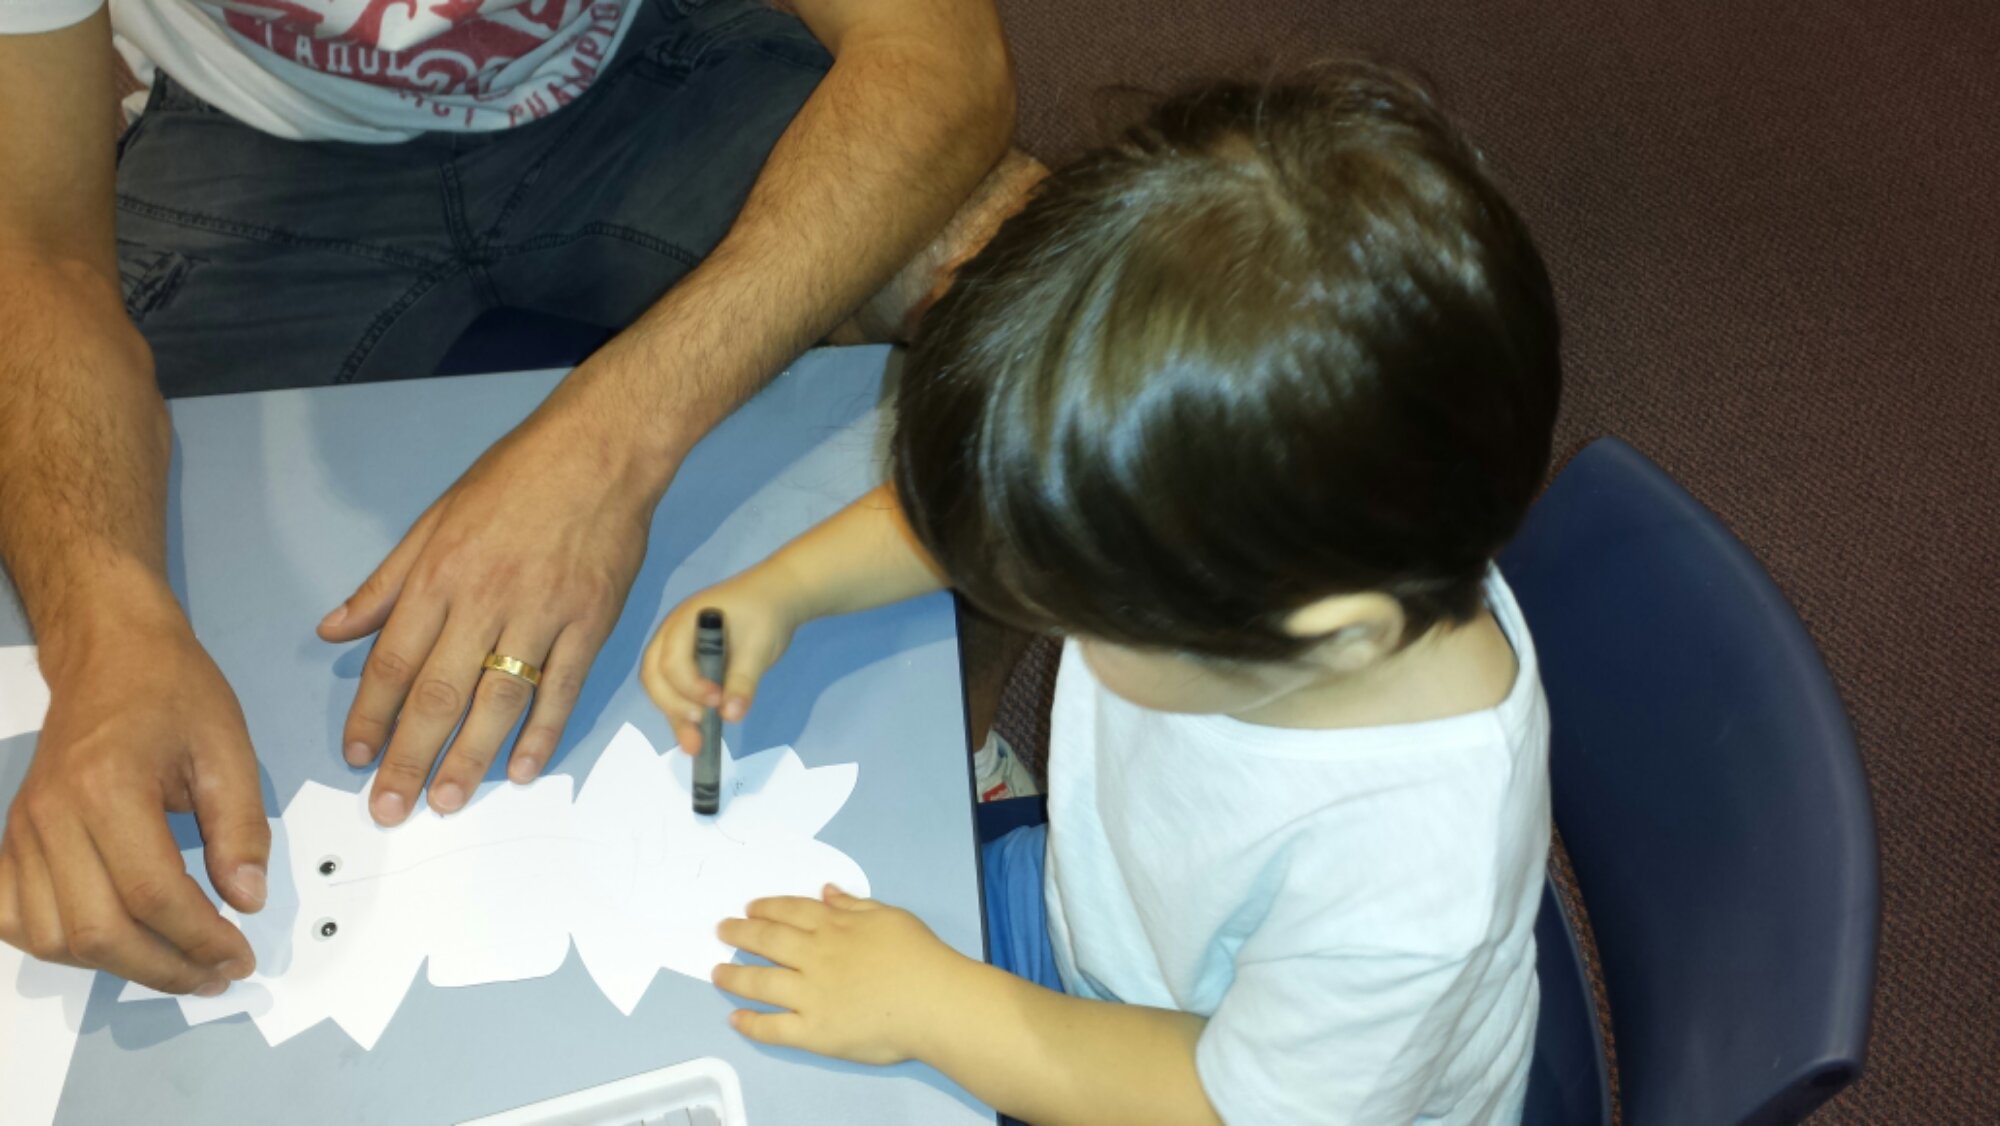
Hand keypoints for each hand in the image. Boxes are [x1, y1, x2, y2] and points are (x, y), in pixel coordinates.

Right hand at [0, 607, 268, 993]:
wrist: (111, 655)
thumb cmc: (173, 691)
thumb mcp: (229, 747)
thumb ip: (241, 827)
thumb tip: (247, 901)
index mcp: (108, 786)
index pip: (152, 893)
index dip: (199, 938)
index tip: (240, 955)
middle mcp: (52, 816)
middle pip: (97, 929)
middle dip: (164, 968)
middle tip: (217, 974)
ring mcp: (22, 831)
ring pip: (52, 936)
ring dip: (116, 966)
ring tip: (178, 964)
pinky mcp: (12, 839)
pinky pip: (16, 918)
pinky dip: (61, 946)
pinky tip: (112, 943)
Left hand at [318, 405, 660, 823]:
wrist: (600, 452)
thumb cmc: (516, 478)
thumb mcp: (434, 518)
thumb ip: (386, 582)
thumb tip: (334, 630)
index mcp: (440, 575)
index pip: (393, 660)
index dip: (371, 716)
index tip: (357, 758)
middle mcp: (485, 601)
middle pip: (439, 694)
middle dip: (409, 758)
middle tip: (391, 808)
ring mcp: (541, 615)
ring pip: (498, 701)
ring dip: (470, 758)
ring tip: (447, 800)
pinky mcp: (589, 623)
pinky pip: (561, 690)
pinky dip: (541, 733)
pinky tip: (521, 769)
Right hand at [640, 566, 807, 754]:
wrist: (775, 597)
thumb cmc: (766, 614)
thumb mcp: (760, 647)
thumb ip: (744, 680)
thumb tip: (731, 715)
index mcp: (686, 622)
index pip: (672, 660)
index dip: (689, 686)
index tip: (716, 701)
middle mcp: (672, 636)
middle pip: (656, 676)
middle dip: (674, 706)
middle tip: (699, 731)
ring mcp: (676, 651)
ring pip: (662, 688)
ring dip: (676, 716)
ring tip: (695, 747)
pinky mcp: (687, 666)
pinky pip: (677, 692)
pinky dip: (685, 714)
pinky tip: (698, 738)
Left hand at [713, 885, 970, 1064]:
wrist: (933, 1001)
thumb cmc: (920, 957)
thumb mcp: (890, 917)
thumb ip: (855, 905)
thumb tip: (827, 891)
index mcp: (834, 927)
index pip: (791, 911)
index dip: (767, 907)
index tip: (749, 907)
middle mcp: (815, 956)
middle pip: (768, 940)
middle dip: (740, 932)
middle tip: (721, 929)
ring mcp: (810, 995)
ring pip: (761, 982)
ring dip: (735, 975)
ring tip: (717, 972)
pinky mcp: (813, 1031)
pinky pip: (774, 1028)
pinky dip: (751, 1023)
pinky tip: (735, 1019)